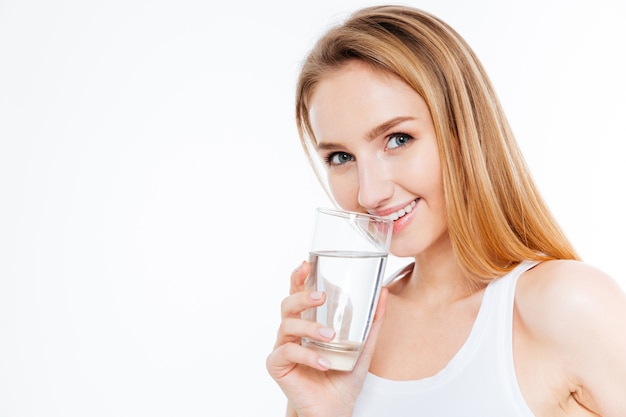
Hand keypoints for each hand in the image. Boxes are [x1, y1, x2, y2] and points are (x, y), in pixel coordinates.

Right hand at [266, 261, 387, 416]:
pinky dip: (308, 356)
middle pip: (287, 304)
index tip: (305, 264)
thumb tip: (384, 292)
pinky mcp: (277, 365)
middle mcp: (292, 331)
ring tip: (330, 337)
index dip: (298, 277)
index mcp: (307, 322)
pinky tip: (325, 363)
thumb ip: (372, 321)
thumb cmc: (343, 376)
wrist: (335, 408)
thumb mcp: (363, 346)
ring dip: (309, 328)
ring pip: (286, 325)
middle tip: (321, 297)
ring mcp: (282, 347)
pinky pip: (287, 352)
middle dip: (302, 296)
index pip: (298, 294)